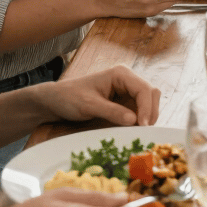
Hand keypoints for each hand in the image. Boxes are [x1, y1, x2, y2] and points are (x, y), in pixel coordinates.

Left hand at [39, 65, 160, 125]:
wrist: (56, 101)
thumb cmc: (69, 98)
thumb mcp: (89, 105)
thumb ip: (111, 112)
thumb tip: (135, 121)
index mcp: (121, 74)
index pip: (144, 89)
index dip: (147, 107)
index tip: (143, 126)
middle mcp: (128, 80)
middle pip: (151, 94)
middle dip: (151, 112)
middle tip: (144, 131)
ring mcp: (127, 91)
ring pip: (149, 102)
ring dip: (147, 116)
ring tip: (139, 132)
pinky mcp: (125, 102)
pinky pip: (140, 110)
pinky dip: (141, 120)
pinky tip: (134, 130)